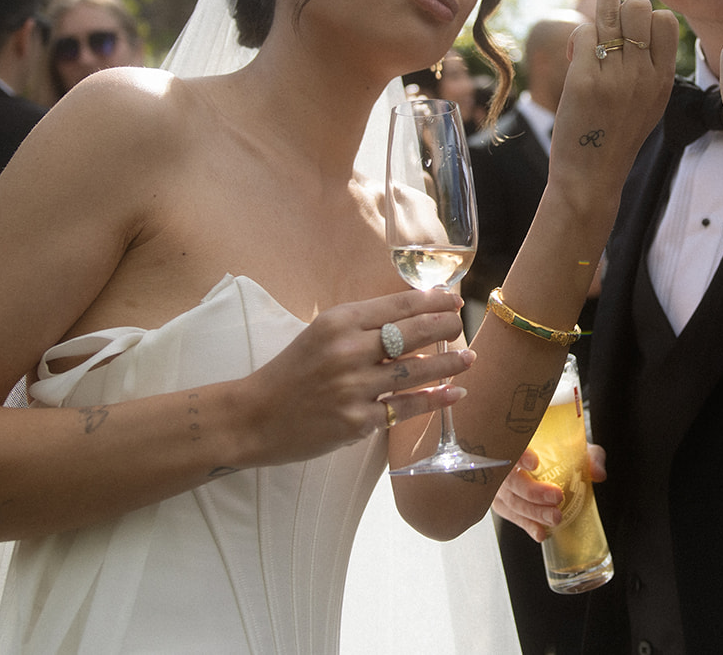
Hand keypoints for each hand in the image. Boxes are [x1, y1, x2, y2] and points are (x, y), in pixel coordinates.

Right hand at [240, 287, 469, 466]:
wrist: (253, 417)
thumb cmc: (290, 372)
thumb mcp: (320, 334)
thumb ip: (359, 325)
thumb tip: (408, 316)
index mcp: (339, 321)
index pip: (398, 305)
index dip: (432, 302)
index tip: (452, 300)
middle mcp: (349, 350)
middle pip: (413, 333)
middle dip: (445, 328)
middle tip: (462, 326)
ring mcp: (354, 387)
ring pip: (416, 370)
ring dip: (448, 364)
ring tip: (469, 358)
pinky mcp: (358, 421)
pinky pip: (405, 407)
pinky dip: (434, 399)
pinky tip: (454, 394)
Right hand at [493, 443, 607, 540]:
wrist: (552, 461)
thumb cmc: (561, 451)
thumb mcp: (579, 448)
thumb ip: (590, 458)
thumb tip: (598, 474)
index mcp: (518, 442)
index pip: (510, 445)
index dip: (519, 455)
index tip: (534, 462)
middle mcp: (504, 463)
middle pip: (510, 480)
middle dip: (533, 491)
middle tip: (557, 497)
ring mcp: (500, 485)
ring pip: (510, 501)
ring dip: (533, 512)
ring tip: (556, 518)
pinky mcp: (502, 503)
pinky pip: (512, 516)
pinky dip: (527, 525)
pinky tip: (541, 533)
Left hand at [549, 0, 678, 197]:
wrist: (591, 179)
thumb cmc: (615, 137)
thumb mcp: (648, 102)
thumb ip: (646, 66)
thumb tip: (629, 19)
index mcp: (663, 79)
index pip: (665, 19)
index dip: (647, 15)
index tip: (631, 30)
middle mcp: (643, 75)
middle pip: (638, 6)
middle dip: (619, 10)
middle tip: (607, 38)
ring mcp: (615, 77)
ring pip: (609, 12)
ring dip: (595, 22)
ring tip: (587, 45)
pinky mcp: (584, 81)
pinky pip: (583, 32)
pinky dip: (575, 39)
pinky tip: (572, 57)